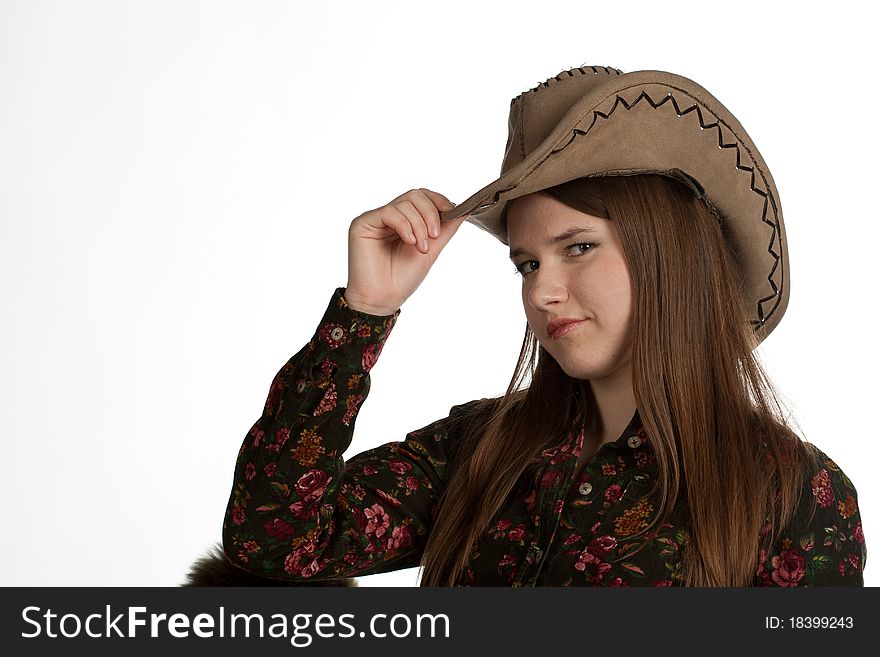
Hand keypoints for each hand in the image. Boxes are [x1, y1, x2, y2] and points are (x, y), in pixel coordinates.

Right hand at [344, 188, 468, 314]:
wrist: (383, 299)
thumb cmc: (402, 279)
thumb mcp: (432, 250)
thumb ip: (446, 229)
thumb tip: (463, 209)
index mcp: (404, 221)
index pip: (422, 197)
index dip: (438, 200)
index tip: (451, 211)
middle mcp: (389, 217)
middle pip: (415, 195)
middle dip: (430, 213)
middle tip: (434, 236)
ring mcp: (375, 219)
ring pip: (404, 203)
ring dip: (419, 225)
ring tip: (421, 247)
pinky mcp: (363, 223)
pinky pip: (389, 212)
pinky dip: (404, 225)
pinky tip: (409, 241)